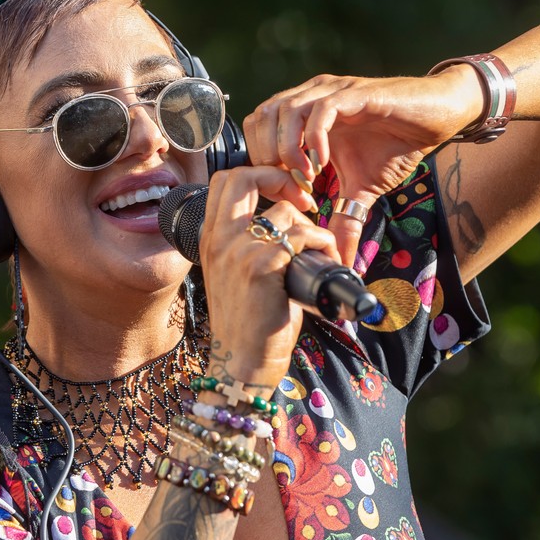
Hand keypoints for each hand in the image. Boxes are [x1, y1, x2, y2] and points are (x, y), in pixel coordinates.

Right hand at [198, 166, 339, 390]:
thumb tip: (286, 227)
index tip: (282, 194)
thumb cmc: (247, 326)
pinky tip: (328, 259)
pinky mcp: (263, 266)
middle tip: (302, 200)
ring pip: (285, 210)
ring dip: (313, 225)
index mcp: (210, 239)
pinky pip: (303, 235)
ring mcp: (238, 250)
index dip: (258, 174)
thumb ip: (247, 248)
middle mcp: (219, 239)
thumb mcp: (235, 277)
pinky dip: (324, 243)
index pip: (225, 181)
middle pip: (243, 176)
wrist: (241, 365)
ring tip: (322, 250)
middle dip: (278, 177)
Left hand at [242, 69, 479, 265]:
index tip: (285, 194)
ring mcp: (331, 92)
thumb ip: (345, 219)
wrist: (438, 116)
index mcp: (305, 116)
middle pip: (262, 118)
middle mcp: (312, 98)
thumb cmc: (397, 144)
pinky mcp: (354, 92)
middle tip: (290, 188)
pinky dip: (314, 137)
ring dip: (288, 148)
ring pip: (285, 110)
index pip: (258, 130)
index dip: (263, 163)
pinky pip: (322, 109)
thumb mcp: (363, 189)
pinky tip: (323, 163)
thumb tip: (343, 261)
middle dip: (268, 157)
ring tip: (306, 178)